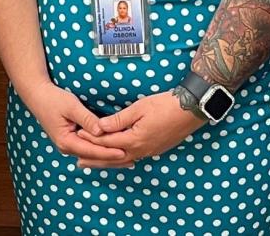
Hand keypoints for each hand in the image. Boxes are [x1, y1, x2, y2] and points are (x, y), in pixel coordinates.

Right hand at [19, 82, 126, 164]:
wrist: (38, 95)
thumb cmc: (53, 99)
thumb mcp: (71, 106)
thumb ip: (87, 119)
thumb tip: (101, 131)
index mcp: (66, 141)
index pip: (92, 151)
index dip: (108, 152)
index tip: (124, 153)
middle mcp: (67, 147)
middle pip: (93, 157)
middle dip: (112, 159)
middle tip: (132, 159)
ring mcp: (69, 144)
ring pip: (92, 155)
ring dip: (108, 156)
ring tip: (127, 159)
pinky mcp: (71, 140)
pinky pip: (88, 149)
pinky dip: (101, 151)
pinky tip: (113, 151)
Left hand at [77, 91, 204, 168]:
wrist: (191, 110)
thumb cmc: (166, 105)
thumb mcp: (140, 107)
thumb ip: (119, 119)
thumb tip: (100, 126)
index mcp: (135, 140)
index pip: (107, 141)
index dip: (92, 139)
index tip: (78, 136)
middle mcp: (141, 150)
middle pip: (113, 157)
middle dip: (95, 159)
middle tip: (78, 162)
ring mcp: (149, 152)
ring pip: (123, 160)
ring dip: (107, 162)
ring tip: (93, 164)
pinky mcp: (155, 150)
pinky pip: (133, 157)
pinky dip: (120, 159)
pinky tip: (117, 158)